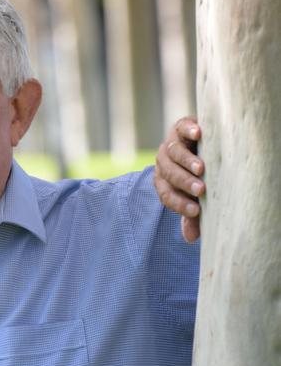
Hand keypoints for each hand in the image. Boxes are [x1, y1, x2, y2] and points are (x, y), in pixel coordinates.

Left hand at [154, 117, 203, 242]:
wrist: (202, 142)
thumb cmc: (198, 175)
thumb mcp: (195, 194)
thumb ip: (192, 213)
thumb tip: (190, 238)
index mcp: (163, 180)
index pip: (167, 194)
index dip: (180, 204)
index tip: (197, 210)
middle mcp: (163, 162)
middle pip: (169, 174)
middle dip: (184, 183)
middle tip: (201, 190)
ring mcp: (171, 143)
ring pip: (174, 152)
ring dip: (187, 161)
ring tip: (201, 168)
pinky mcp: (181, 126)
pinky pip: (182, 127)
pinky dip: (189, 129)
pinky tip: (199, 133)